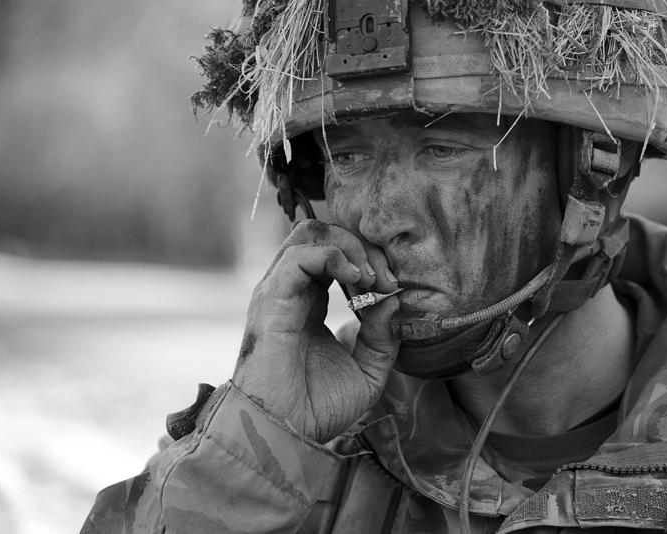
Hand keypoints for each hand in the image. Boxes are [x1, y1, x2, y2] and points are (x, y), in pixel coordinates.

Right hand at [233, 219, 399, 442]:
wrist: (284, 434)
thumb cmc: (317, 408)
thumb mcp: (367, 371)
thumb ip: (383, 335)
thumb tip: (394, 298)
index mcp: (311, 301)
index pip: (337, 254)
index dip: (370, 260)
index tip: (394, 286)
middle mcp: (293, 290)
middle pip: (325, 234)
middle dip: (364, 247)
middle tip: (388, 277)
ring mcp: (280, 290)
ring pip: (310, 233)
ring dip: (350, 246)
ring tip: (372, 277)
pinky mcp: (272, 298)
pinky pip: (300, 254)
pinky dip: (334, 256)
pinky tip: (356, 280)